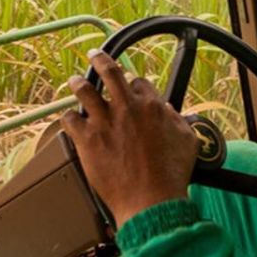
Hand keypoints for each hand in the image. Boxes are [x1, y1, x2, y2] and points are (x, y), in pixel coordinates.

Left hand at [61, 50, 199, 228]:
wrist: (150, 200)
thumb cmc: (170, 175)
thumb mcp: (187, 141)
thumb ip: (177, 121)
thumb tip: (167, 111)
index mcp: (150, 105)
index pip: (138, 82)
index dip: (133, 85)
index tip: (130, 87)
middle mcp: (125, 108)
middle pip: (109, 72)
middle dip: (100, 59)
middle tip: (95, 55)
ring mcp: (103, 122)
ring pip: (84, 90)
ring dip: (78, 83)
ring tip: (75, 80)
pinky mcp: (86, 140)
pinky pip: (69, 119)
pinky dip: (69, 118)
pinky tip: (70, 119)